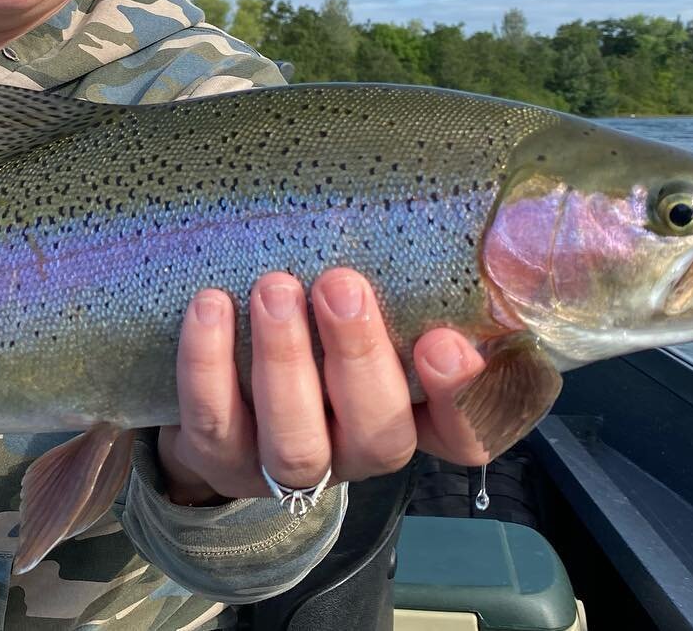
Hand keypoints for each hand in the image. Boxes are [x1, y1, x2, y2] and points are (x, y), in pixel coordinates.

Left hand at [157, 268, 489, 504]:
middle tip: (340, 284)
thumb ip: (417, 276)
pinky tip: (209, 306)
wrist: (221, 381)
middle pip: (378, 434)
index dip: (461, 398)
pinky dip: (208, 364)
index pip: (464, 434)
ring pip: (296, 442)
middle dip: (358, 355)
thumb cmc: (318, 322)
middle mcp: (357, 450)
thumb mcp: (369, 301)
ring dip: (285, 361)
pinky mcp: (221, 460)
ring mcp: (288, 465)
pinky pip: (213, 421)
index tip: (444, 341)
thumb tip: (483, 226)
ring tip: (274, 288)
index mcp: (411, 415)